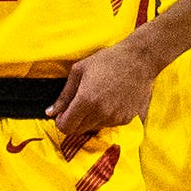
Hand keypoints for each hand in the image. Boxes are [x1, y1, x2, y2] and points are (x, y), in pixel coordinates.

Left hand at [49, 38, 159, 152]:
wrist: (140, 60)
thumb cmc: (107, 60)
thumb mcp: (79, 71)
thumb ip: (64, 96)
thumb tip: (50, 112)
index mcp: (86, 101)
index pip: (65, 127)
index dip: (61, 121)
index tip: (63, 113)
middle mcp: (101, 113)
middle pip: (78, 131)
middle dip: (73, 121)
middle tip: (77, 105)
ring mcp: (115, 118)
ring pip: (93, 128)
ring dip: (89, 119)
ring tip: (97, 99)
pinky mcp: (127, 119)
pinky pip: (108, 125)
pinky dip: (105, 117)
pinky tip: (109, 101)